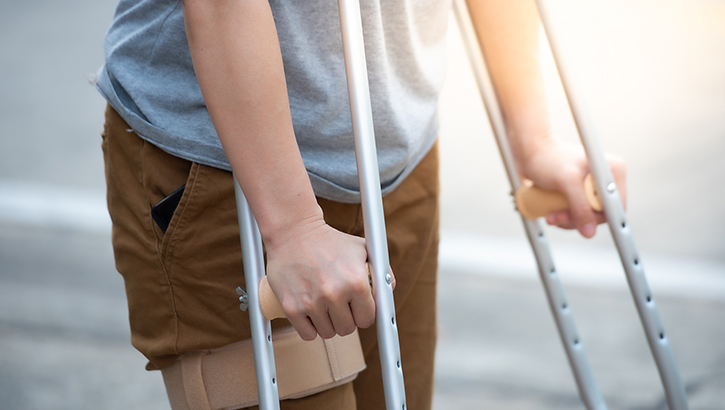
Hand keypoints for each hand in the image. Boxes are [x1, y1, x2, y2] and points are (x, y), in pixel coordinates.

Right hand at [264, 217, 375, 340]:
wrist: (294, 232)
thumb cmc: (330, 241)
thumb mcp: (361, 249)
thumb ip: (380, 270)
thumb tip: (390, 290)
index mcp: (356, 282)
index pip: (367, 319)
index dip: (363, 314)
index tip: (357, 308)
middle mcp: (334, 294)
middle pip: (347, 329)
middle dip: (346, 319)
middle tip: (339, 305)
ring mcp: (311, 302)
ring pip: (328, 333)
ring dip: (328, 324)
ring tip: (324, 306)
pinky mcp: (291, 307)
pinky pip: (307, 334)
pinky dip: (310, 328)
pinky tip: (311, 314)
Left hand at [521, 137, 626, 237]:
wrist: (529, 150)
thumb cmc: (547, 158)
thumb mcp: (567, 182)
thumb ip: (580, 206)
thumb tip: (589, 231)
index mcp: (613, 171)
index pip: (616, 207)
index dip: (598, 218)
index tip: (579, 221)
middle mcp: (606, 179)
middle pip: (600, 214)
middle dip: (577, 219)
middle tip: (557, 216)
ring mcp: (592, 187)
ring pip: (587, 216)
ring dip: (568, 220)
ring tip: (551, 214)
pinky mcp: (579, 192)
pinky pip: (578, 213)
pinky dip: (565, 216)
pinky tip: (552, 212)